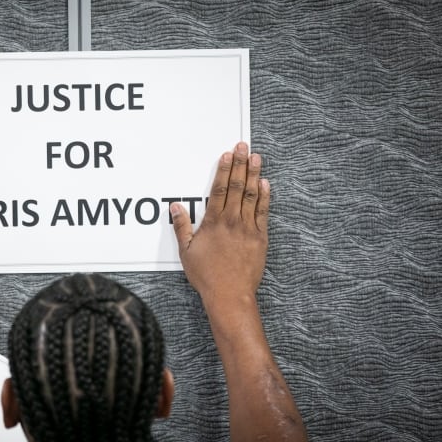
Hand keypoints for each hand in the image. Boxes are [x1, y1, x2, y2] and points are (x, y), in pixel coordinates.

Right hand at [171, 142, 268, 303]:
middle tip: (243, 147)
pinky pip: (263, 212)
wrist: (230, 294)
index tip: (226, 155)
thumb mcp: (186, 251)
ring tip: (256, 157)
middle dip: (240, 164)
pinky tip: (265, 183)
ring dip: (254, 174)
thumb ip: (181, 226)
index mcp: (213, 223)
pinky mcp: (260, 238)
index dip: (223, 170)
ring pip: (252, 195)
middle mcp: (232, 221)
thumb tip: (175, 207)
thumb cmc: (206, 275)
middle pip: (237, 186)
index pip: (219, 189)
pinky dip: (265, 196)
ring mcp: (248, 228)